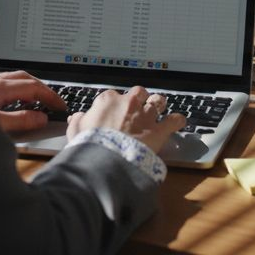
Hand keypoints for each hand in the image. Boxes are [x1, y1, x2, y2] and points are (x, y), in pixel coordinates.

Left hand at [0, 71, 67, 133]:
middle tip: (54, 101)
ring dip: (29, 86)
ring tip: (39, 100)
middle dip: (43, 87)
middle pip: (25, 77)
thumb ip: (19, 121)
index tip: (60, 106)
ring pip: (14, 78)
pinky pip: (3, 82)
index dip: (50, 96)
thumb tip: (40, 117)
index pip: (33, 87)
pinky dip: (16, 88)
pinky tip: (14, 100)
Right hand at [66, 86, 186, 153]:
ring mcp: (145, 115)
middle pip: (138, 93)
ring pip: (158, 101)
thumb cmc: (90, 146)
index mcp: (108, 101)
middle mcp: (129, 103)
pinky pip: (173, 120)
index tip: (114, 112)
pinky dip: (177, 120)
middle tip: (138, 108)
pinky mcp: (159, 130)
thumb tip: (77, 117)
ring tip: (160, 107)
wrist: (107, 161)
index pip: (112, 96)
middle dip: (139, 99)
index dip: (114, 105)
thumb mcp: (75, 132)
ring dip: (159, 104)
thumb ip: (78, 122)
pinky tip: (178, 121)